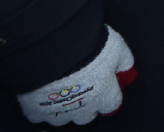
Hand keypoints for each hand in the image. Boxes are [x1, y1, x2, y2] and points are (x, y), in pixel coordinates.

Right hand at [17, 25, 136, 126]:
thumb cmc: (89, 46)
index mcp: (103, 95)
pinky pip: (39, 116)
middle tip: (82, 86)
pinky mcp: (35, 110)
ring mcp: (57, 111)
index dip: (109, 96)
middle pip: (87, 116)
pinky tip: (42, 94)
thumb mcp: (117, 47)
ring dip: (65, 108)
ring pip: (64, 119)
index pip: (112, 106)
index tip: (104, 87)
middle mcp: (82, 108)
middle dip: (87, 105)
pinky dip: (41, 108)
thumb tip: (128, 74)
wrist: (51, 47)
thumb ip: (125, 62)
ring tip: (61, 90)